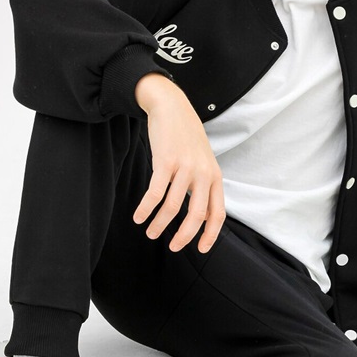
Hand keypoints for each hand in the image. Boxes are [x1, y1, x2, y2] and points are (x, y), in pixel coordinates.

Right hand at [133, 74, 225, 252]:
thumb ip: (203, 184)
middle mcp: (202, 173)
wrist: (172, 107)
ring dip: (159, 224)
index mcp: (214, 176)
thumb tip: (199, 214)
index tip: (200, 249)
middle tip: (172, 247)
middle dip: (183, 236)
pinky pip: (155, 193)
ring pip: (172, 207)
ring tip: (150, 232)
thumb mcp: (203, 160)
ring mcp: (184, 167)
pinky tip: (138, 217)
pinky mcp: (165, 161)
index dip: (210, 235)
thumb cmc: (186, 136)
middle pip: (196, 215)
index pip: (217, 213)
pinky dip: (146, 208)